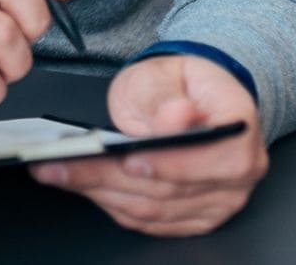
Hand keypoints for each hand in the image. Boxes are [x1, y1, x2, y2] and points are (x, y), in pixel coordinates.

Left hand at [30, 54, 267, 236]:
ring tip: (56, 171)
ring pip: (155, 209)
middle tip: (61, 163)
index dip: (172, 165)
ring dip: (101, 192)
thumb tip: (176, 117)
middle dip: (111, 177)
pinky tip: (79, 183)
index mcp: (239, 128)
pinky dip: (111, 203)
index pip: (218, 159)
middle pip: (174, 189)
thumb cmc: (176, 85)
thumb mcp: (163, 74)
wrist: (184, 99)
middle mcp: (239, 171)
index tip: (129, 160)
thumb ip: (164, 96)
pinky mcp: (194, 217)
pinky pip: (150, 221)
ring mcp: (219, 200)